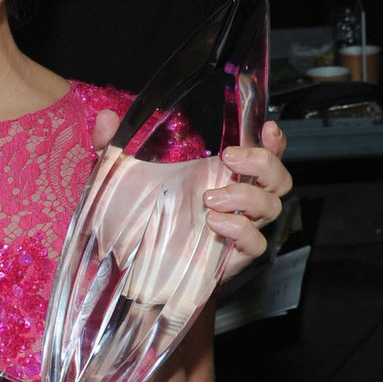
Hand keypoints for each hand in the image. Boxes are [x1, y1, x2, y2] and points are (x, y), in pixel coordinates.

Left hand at [92, 110, 291, 284]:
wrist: (127, 264)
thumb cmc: (134, 216)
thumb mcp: (119, 175)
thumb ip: (114, 144)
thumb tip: (105, 117)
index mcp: (218, 173)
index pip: (263, 153)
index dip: (274, 141)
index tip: (267, 128)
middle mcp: (234, 198)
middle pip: (277, 178)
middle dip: (262, 164)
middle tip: (229, 159)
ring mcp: (235, 227)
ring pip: (271, 206)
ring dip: (246, 197)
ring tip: (208, 199)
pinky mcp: (230, 257)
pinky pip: (255, 243)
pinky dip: (241, 230)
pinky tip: (215, 223)